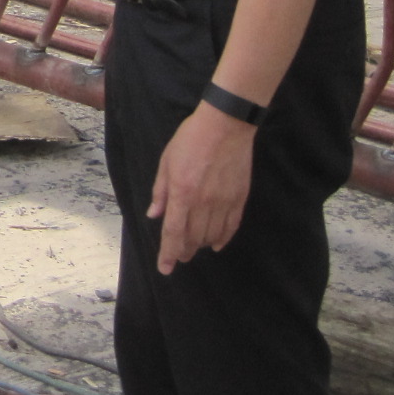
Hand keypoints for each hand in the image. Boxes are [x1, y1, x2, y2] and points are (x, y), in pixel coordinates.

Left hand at [145, 101, 254, 273]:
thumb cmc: (191, 139)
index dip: (168, 253)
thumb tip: (154, 215)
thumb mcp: (166, 161)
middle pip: (192, 238)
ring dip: (200, 245)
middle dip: (183, 251)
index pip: (173, 232)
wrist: (225, 126)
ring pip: (211, 236)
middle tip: (178, 256)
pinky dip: (222, 239)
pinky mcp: (239, 199)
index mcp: (182, 193)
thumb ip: (160, 191)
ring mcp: (223, 202)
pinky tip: (216, 244)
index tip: (165, 269)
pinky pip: (230, 227)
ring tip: (194, 246)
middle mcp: (202, 203)